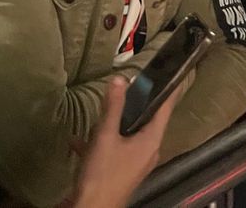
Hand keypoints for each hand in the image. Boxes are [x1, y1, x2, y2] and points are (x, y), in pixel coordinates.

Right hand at [72, 75, 178, 207]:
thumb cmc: (103, 173)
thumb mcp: (105, 136)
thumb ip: (112, 107)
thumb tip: (120, 79)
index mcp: (152, 140)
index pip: (165, 108)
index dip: (166, 89)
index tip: (166, 71)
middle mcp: (149, 151)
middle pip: (146, 120)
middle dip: (133, 105)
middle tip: (125, 88)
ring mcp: (136, 163)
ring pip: (128, 135)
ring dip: (112, 125)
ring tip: (98, 115)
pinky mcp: (122, 172)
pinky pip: (115, 150)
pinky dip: (101, 143)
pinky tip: (79, 141)